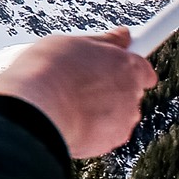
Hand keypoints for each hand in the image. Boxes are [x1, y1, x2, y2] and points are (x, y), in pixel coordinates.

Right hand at [0, 29, 156, 157]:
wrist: (35, 110)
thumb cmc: (49, 72)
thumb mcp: (74, 42)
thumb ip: (104, 41)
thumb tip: (122, 36)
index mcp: (128, 66)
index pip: (143, 68)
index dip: (126, 68)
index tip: (116, 66)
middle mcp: (132, 95)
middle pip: (128, 92)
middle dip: (109, 88)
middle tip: (79, 83)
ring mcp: (123, 121)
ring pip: (116, 115)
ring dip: (99, 110)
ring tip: (69, 102)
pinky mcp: (109, 143)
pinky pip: (104, 134)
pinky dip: (90, 128)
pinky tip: (69, 119)